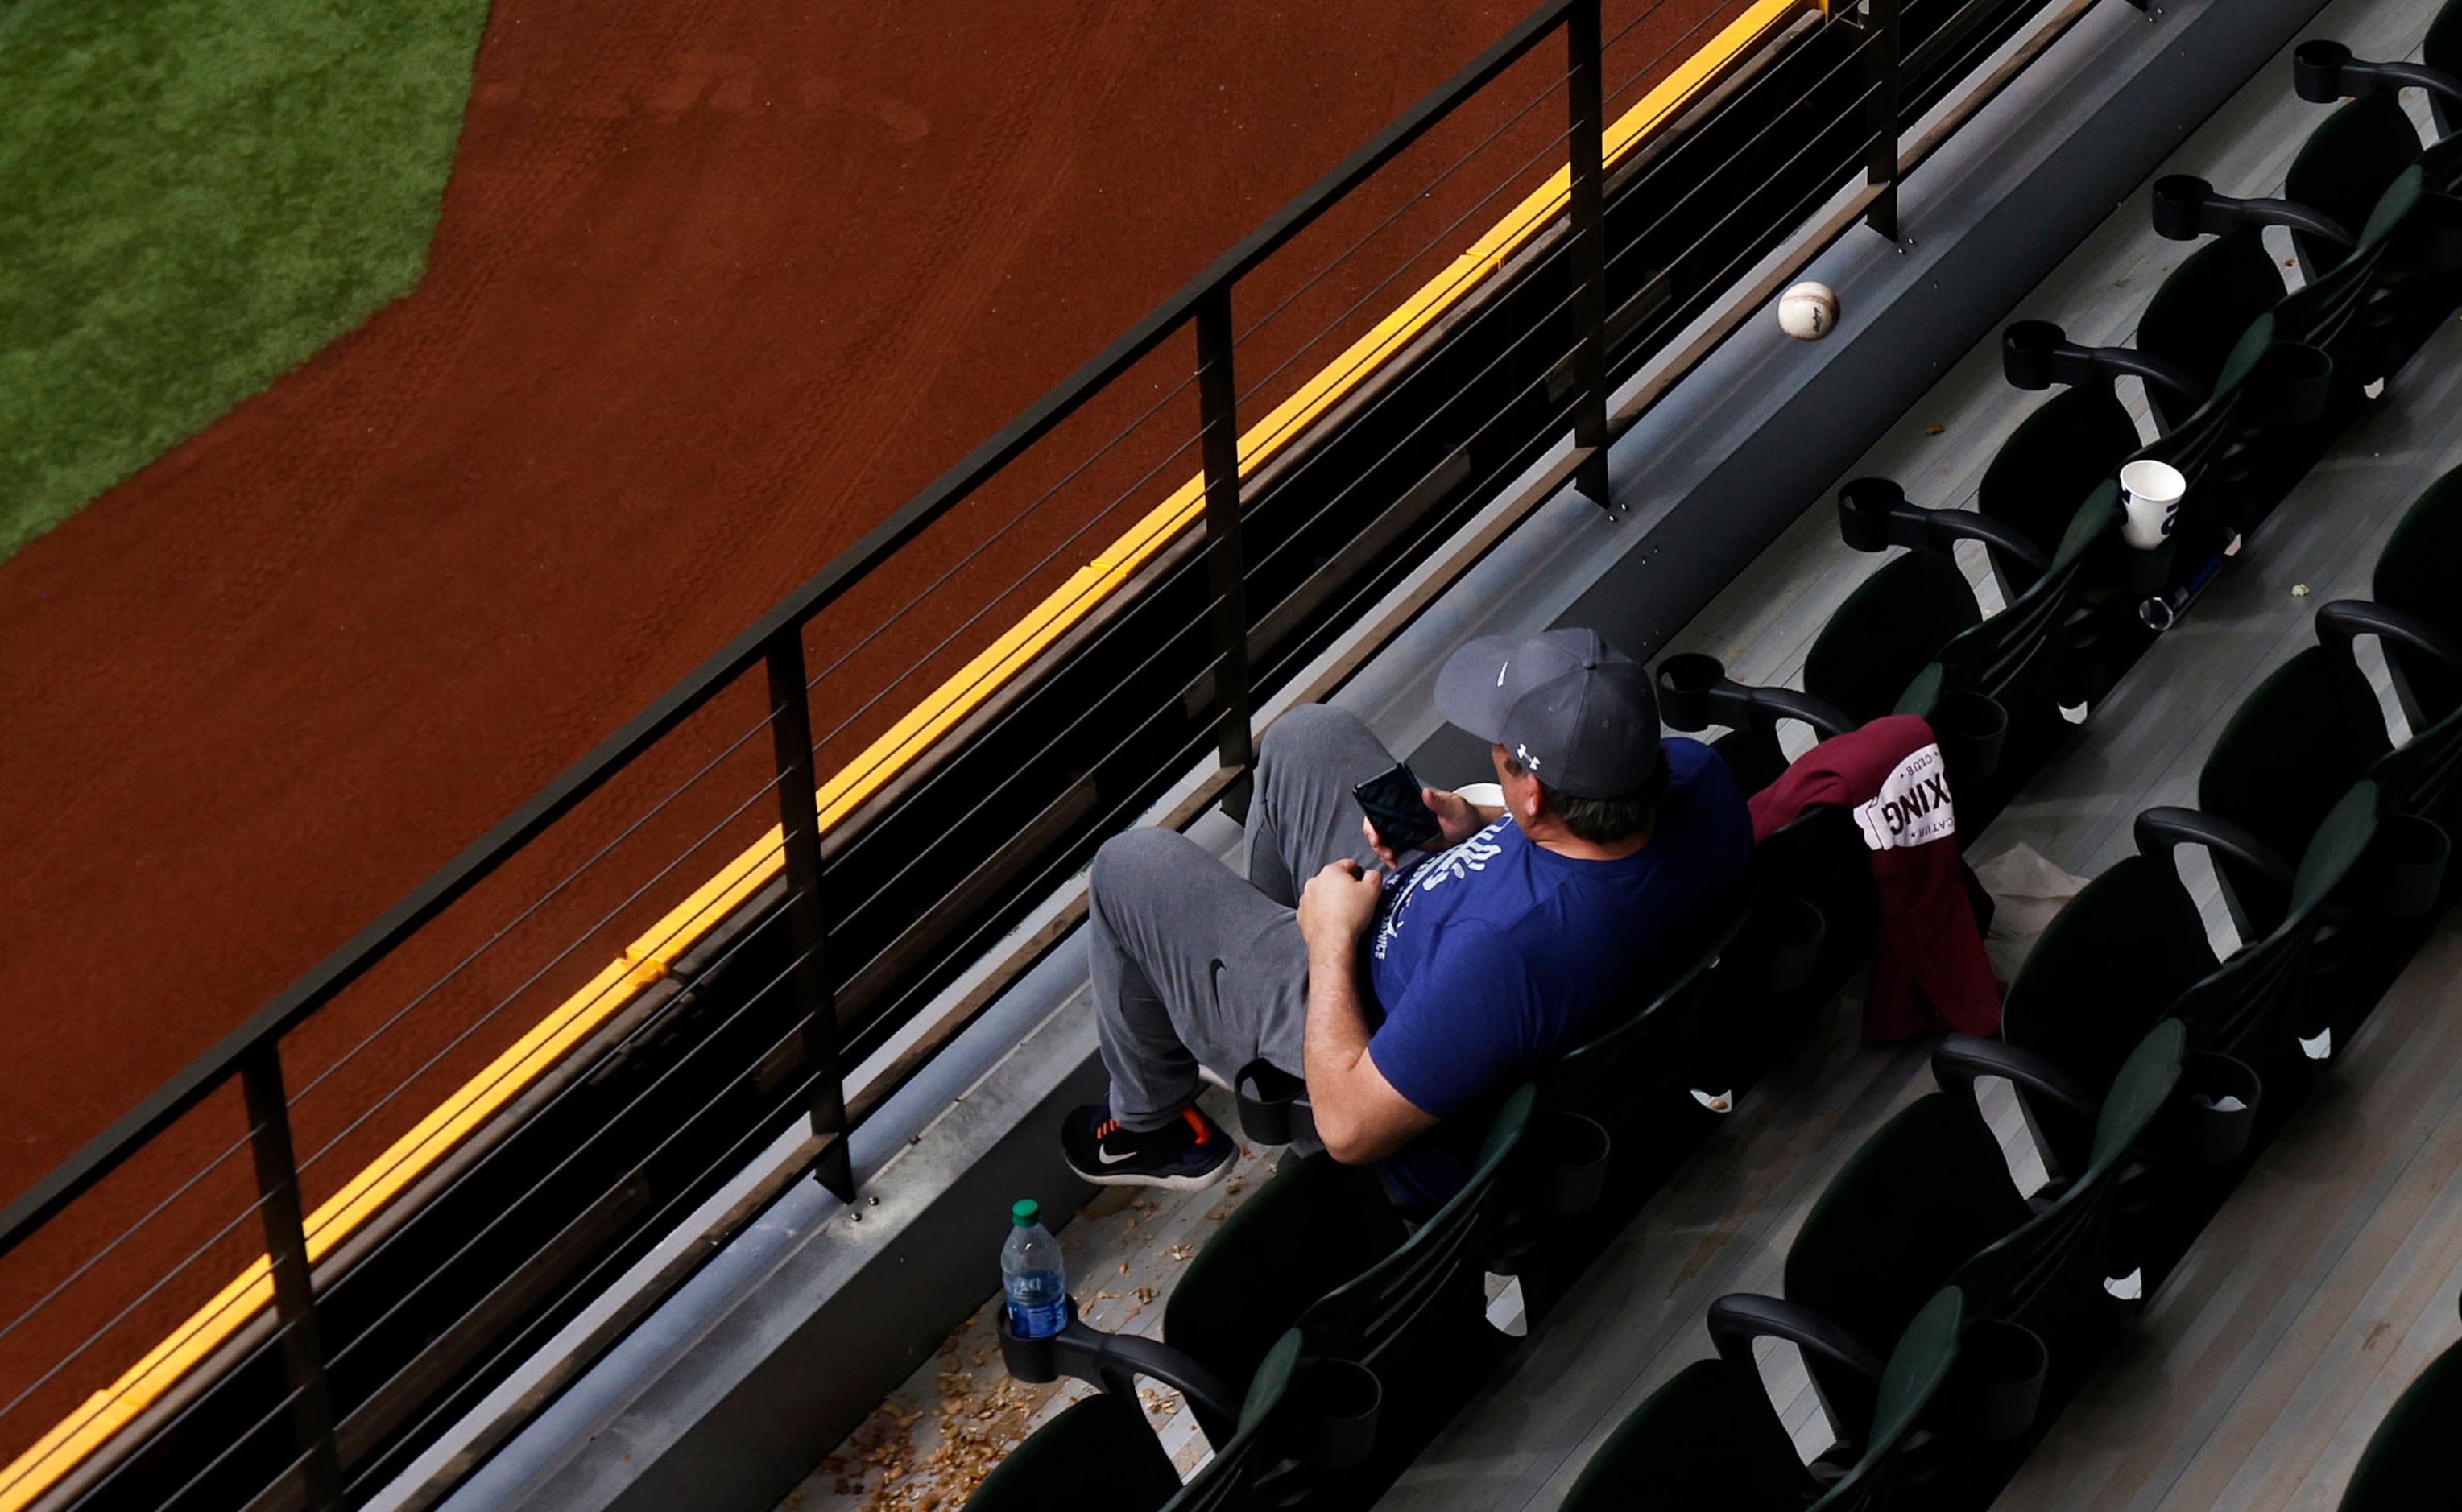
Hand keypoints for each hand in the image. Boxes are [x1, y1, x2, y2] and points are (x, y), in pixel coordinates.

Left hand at [1298, 858, 1382, 950]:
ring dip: (1332, 900)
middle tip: (1354, 902)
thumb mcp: (1373, 890)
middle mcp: (1314, 881)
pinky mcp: (1302, 914)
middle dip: (1344, 887)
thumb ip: (1374, 875)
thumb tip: (1371, 874)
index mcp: (1331, 871)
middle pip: (1334, 879)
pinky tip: (1332, 921)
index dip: (1359, 875)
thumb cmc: (1352, 915)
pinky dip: (1322, 912)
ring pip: (1323, 894)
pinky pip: (1314, 909)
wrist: (1333, 941)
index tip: (1363, 887)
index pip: (1349, 864)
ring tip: (1343, 914)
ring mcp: (1305, 898)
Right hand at [1360, 786, 1484, 868]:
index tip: (1376, 831)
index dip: (1374, 818)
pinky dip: (1390, 856)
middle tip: (1381, 846)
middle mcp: (1406, 814)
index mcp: (1412, 802)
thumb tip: (1426, 793)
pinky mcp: (1410, 842)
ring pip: (1383, 837)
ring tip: (1389, 857)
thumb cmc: (1464, 815)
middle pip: (1378, 823)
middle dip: (1374, 836)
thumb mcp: (1454, 807)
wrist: (1472, 833)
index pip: (1384, 806)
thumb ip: (1440, 801)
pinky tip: (1394, 861)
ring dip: (1381, 848)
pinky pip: (1394, 848)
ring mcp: (1407, 829)